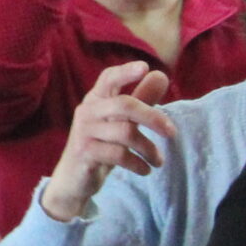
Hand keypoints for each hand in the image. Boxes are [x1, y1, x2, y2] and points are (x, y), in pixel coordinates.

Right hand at [41, 60, 174, 222]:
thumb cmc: (101, 145)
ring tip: (158, 160)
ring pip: (125, 132)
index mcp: (96, 100)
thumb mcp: (121, 122)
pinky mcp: (85, 152)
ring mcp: (84, 132)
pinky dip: (138, 164)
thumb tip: (161, 75)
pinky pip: (118, 154)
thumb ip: (141, 99)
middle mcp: (87, 111)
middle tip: (172, 132)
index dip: (125, 72)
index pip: (108, 79)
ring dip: (149, 149)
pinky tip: (144, 170)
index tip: (144, 67)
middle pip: (124, 105)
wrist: (73, 178)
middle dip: (153, 117)